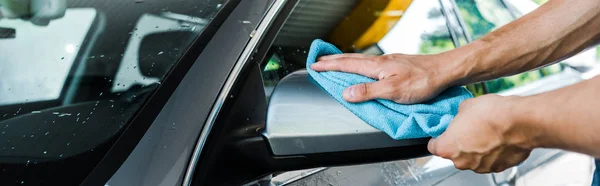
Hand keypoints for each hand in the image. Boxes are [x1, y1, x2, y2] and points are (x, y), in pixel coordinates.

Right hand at [310, 53, 452, 103]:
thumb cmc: (423, 81)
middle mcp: (381, 62)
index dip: (329, 67)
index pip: (347, 65)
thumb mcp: (393, 91)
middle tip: (319, 61)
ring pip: (361, 61)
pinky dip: (359, 65)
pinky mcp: (397, 66)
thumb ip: (368, 92)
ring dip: (345, 62)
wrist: (445, 71)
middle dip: (333, 61)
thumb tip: (347, 93)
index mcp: (377, 67)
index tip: (314, 67)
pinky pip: (371, 64)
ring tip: (335, 64)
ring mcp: (390, 63)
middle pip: (351, 59)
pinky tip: (363, 69)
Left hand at [427, 95, 539, 172]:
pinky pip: (491, 160)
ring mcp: (481, 167)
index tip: (443, 133)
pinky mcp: (499, 168)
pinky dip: (493, 152)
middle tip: (469, 128)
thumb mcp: (465, 106)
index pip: (433, 147)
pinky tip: (498, 138)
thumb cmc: (492, 114)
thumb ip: (458, 115)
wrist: (520, 121)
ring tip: (487, 132)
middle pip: (455, 154)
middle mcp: (462, 162)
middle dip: (460, 142)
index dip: (438, 138)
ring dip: (477, 148)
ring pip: (473, 158)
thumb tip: (462, 114)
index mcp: (447, 148)